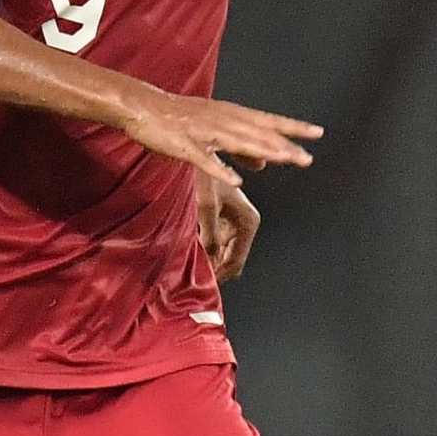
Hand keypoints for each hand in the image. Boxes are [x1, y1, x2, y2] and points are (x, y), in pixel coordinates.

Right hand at [123, 89, 321, 186]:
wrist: (142, 107)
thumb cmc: (180, 119)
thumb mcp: (215, 129)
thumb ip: (241, 148)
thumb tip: (266, 164)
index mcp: (230, 115)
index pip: (268, 121)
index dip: (293, 127)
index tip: (317, 133)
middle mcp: (222, 120)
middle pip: (257, 134)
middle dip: (282, 146)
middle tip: (306, 158)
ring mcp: (204, 132)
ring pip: (237, 143)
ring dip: (261, 152)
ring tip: (283, 161)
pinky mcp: (185, 145)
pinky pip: (205, 160)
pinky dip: (221, 170)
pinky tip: (236, 182)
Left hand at [197, 165, 262, 281]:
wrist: (198, 152)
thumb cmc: (203, 174)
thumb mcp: (206, 207)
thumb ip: (211, 238)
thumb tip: (211, 263)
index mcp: (248, 222)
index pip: (236, 261)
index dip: (218, 274)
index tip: (201, 283)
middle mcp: (244, 223)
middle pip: (229, 258)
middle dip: (213, 266)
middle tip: (190, 273)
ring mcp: (233, 221)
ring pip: (221, 251)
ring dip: (207, 256)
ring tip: (188, 260)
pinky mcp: (222, 217)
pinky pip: (215, 241)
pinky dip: (203, 245)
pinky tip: (190, 246)